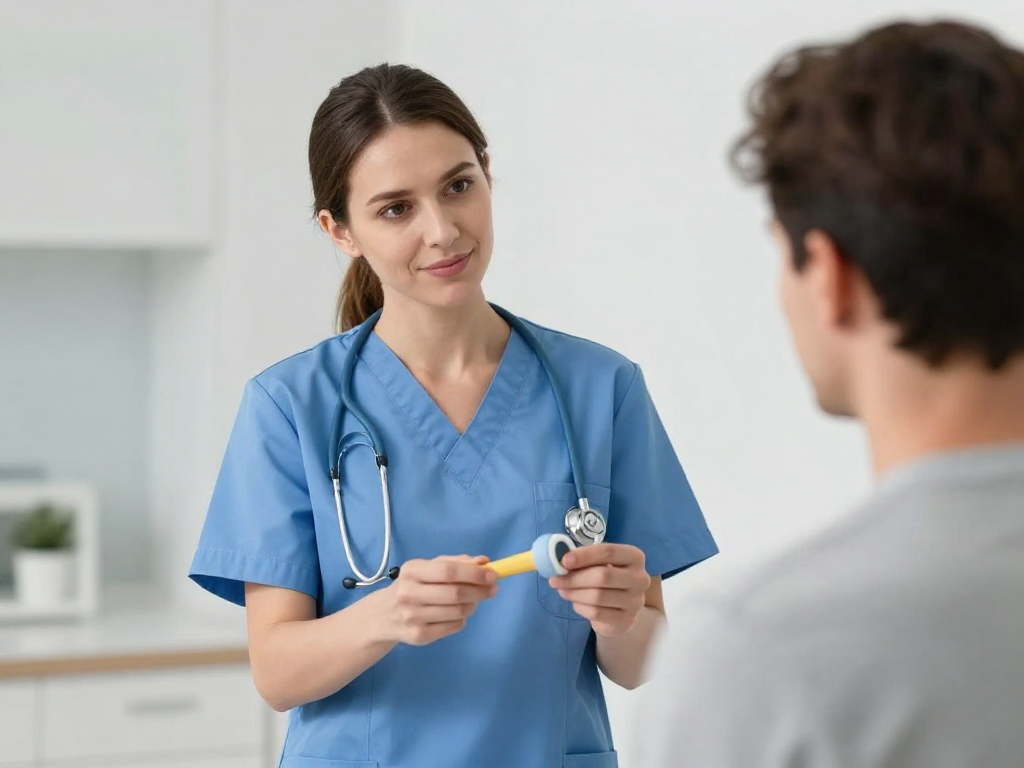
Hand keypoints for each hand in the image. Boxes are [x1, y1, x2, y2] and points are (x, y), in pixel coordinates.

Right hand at [379, 555, 497, 645]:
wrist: (383, 615)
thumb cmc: (413, 586)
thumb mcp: (428, 568)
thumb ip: (456, 562)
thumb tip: (484, 562)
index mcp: (411, 571)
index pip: (448, 571)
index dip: (474, 573)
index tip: (492, 575)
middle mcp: (408, 594)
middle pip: (455, 593)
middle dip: (480, 591)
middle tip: (493, 589)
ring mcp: (412, 617)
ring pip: (458, 611)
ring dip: (472, 605)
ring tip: (471, 600)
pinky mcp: (419, 636)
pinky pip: (454, 626)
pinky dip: (462, 618)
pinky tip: (455, 613)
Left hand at [549, 543, 650, 637]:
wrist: (621, 610)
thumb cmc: (608, 579)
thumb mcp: (600, 564)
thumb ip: (585, 560)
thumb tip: (560, 562)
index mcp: (634, 557)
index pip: (608, 552)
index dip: (584, 555)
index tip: (564, 561)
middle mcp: (640, 578)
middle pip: (603, 576)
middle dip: (575, 578)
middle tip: (555, 580)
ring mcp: (635, 601)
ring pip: (597, 596)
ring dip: (574, 593)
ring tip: (562, 590)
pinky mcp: (627, 619)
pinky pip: (596, 613)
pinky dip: (580, 607)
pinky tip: (576, 603)